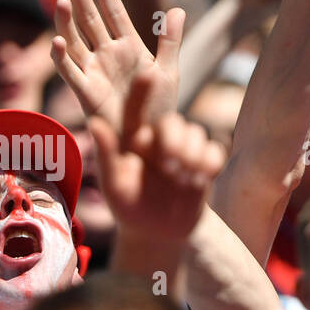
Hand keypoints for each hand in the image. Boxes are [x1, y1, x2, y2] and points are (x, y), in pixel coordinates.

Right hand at [52, 0, 180, 129]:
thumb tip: (178, 10)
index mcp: (128, 46)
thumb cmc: (159, 109)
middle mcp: (107, 54)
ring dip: (66, 22)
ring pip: (75, 40)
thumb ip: (171, 41)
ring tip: (61, 1)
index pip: (113, 11)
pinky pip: (71, 72)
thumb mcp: (169, 72)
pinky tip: (57, 42)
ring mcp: (94, 71)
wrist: (149, 142)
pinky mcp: (86, 92)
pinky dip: (62, 58)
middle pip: (89, 19)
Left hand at [90, 73, 225, 243]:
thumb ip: (106, 153)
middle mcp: (159, 139)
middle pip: (174, 121)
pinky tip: (199, 182)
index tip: (147, 76)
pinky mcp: (204, 161)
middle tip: (170, 168)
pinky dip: (209, 164)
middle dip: (175, 142)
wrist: (156, 233)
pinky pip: (215, 150)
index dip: (141, 91)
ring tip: (183, 181)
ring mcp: (183, 148)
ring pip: (196, 133)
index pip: (136, 108)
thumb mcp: (113, 183)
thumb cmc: (127, 207)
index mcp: (134, 139)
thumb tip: (94, 123)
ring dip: (192, 156)